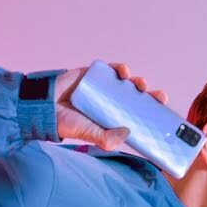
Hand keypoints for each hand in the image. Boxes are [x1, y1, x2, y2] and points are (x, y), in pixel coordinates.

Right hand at [54, 62, 168, 150]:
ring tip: (141, 86)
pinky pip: (110, 69)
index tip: (162, 114)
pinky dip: (120, 69)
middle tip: (159, 98)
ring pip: (126, 83)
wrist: (43, 107)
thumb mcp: (88, 134)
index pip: (135, 115)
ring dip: (138, 82)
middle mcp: (110, 103)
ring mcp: (103, 88)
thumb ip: (105, 138)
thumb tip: (127, 133)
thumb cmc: (64, 123)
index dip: (149, 113)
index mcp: (111, 118)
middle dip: (150, 96)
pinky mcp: (93, 74)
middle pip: (135, 98)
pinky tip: (124, 73)